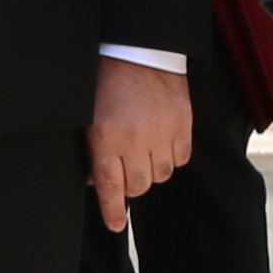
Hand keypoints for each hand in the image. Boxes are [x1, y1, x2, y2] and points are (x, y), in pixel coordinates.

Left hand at [87, 55, 191, 232]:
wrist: (140, 48)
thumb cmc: (107, 79)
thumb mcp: (89, 115)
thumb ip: (93, 149)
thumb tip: (96, 179)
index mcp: (106, 136)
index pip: (110, 186)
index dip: (112, 210)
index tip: (115, 224)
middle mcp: (136, 139)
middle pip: (139, 185)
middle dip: (131, 185)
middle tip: (126, 171)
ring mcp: (163, 133)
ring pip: (162, 175)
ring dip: (152, 171)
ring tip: (144, 154)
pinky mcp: (183, 125)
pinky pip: (181, 158)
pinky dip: (172, 156)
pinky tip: (162, 143)